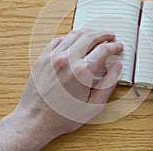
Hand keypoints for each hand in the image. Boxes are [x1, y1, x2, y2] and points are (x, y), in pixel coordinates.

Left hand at [0, 29, 122, 150]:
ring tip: (95, 35)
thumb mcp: (93, 106)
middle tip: (110, 36)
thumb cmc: (62, 116)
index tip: (118, 47)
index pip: (104, 49)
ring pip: (74, 34)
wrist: (34, 120)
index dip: (114, 46)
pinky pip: (58, 40)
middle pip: (90, 36)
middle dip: (104, 34)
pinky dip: (70, 37)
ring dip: (88, 32)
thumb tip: (117, 67)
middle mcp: (67, 60)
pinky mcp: (43, 58)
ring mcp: (53, 57)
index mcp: (82, 72)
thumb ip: (108, 84)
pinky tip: (74, 41)